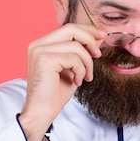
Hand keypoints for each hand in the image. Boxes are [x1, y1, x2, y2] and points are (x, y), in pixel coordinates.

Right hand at [19, 23, 105, 140]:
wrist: (42, 112)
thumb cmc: (55, 93)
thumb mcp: (72, 68)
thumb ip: (80, 53)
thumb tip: (97, 39)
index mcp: (42, 44)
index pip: (67, 28)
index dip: (87, 30)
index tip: (101, 37)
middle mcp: (38, 44)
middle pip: (71, 29)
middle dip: (90, 39)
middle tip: (99, 54)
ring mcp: (39, 50)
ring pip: (76, 45)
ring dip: (87, 63)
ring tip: (86, 77)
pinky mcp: (44, 59)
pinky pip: (73, 58)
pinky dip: (80, 70)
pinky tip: (77, 82)